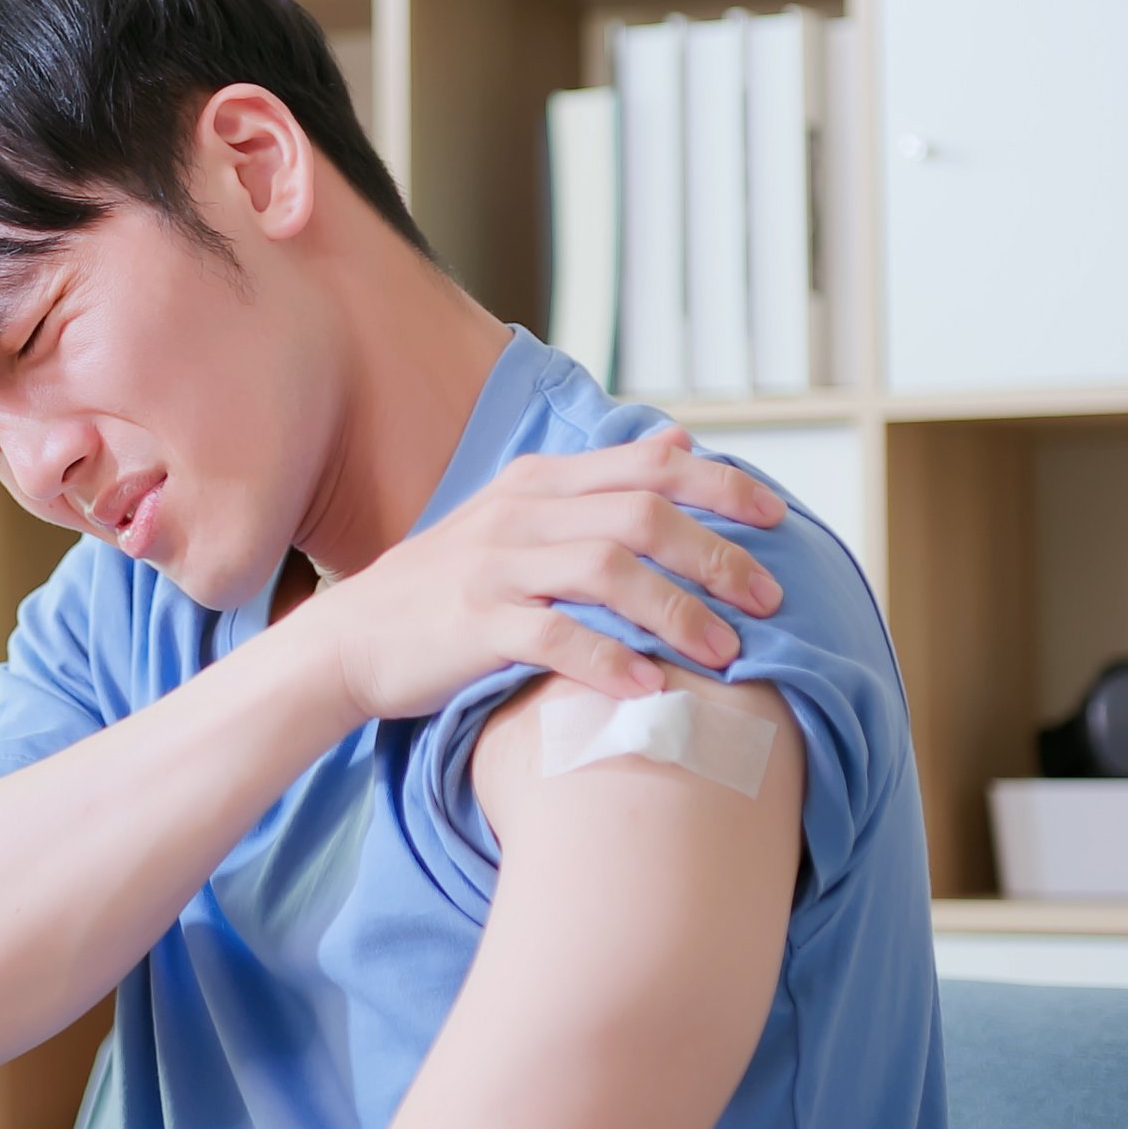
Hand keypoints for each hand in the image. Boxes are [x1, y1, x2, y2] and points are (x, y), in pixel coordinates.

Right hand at [280, 430, 788, 722]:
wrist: (349, 642)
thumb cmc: (446, 589)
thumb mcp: (518, 515)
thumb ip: (598, 482)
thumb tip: (679, 441)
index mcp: (540, 483)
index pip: (648, 467)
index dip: (721, 486)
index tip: (778, 517)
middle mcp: (521, 514)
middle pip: (641, 516)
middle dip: (715, 555)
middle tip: (769, 599)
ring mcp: (494, 568)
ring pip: (606, 572)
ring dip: (676, 612)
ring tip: (725, 654)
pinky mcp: (473, 624)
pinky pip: (551, 637)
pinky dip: (606, 660)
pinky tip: (647, 687)